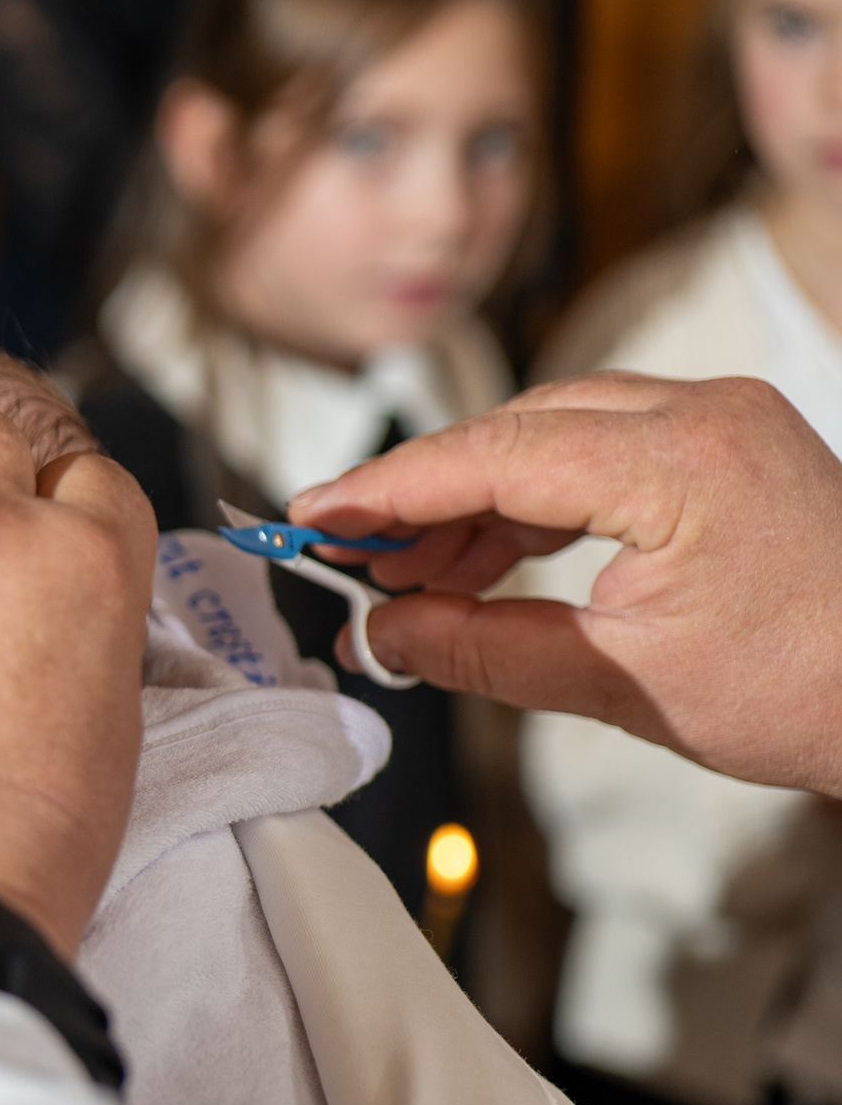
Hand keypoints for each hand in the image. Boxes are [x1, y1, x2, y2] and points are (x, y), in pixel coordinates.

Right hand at [291, 373, 841, 795]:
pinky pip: (600, 448)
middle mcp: (703, 414)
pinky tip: (483, 557)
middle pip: (515, 429)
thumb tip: (383, 635)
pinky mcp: (727, 446)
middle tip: (346, 551)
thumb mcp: (623, 684)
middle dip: (422, 491)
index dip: (388, 487)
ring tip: (408, 571)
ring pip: (552, 431)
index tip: (312, 515)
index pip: (494, 455)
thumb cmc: (809, 691)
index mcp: (681, 461)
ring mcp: (721, 421)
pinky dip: (532, 499)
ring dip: (473, 498)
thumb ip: (484, 648)